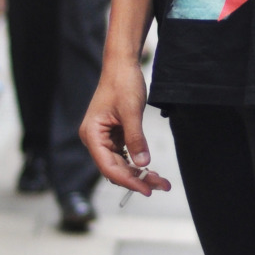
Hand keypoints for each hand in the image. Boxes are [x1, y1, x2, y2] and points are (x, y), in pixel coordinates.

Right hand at [79, 61, 172, 197]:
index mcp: (92, 135)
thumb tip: (144, 163)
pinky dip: (137, 162)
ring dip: (140, 173)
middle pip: (115, 169)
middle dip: (138, 179)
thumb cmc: (123, 83)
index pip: (108, 167)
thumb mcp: (132, 111)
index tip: (146, 189)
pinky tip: (151, 170)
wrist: (122, 64)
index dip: (128, 180)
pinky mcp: (113, 135)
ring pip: (121, 164)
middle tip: (162, 186)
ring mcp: (104, 138)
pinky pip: (124, 155)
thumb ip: (136, 138)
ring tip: (161, 182)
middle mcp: (94, 139)